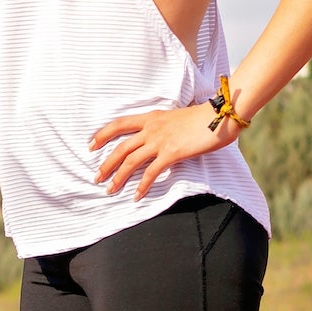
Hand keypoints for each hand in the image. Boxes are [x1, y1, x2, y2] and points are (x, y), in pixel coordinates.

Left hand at [89, 105, 235, 197]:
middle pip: (120, 147)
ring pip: (131, 161)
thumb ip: (162, 127)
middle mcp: (152, 128)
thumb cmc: (203, 117)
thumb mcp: (175, 117)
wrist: (220, 115)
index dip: (102, 135)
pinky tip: (136, 196)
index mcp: (151, 117)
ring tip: (110, 190)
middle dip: (106, 164)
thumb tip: (157, 140)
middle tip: (96, 178)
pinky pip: (152, 172)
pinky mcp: (172, 153)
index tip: (91, 146)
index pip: (119, 124)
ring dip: (118, 177)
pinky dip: (142, 186)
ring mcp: (161, 141)